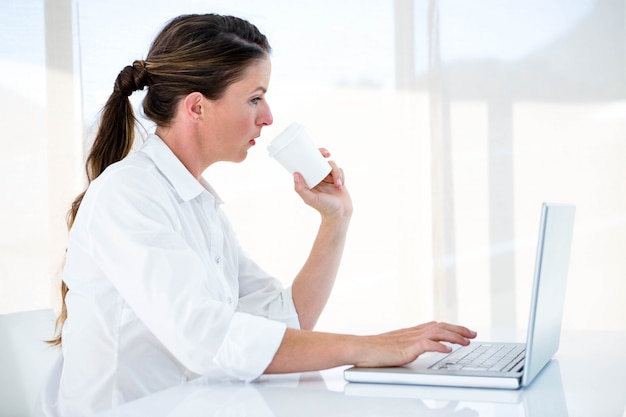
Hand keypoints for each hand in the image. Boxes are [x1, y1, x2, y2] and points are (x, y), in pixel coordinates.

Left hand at [293, 148, 352, 220]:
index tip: (314, 151)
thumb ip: (301, 189)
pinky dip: (341, 176)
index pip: (307, 163)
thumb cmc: (324, 208)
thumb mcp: (310, 199)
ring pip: (332, 165)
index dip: (309, 154)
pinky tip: (340, 186)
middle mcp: (318, 177)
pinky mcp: (338, 179)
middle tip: (327, 154)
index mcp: (309, 180)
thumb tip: (295, 174)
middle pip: (320, 158)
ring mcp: (328, 177)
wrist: (340, 215)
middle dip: (323, 153)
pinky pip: (340, 170)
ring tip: (338, 184)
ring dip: (336, 172)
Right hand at [354, 322, 476, 367]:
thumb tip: (414, 348)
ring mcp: (409, 339)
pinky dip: (438, 345)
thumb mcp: (393, 346)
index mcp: (410, 332)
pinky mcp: (405, 348)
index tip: (463, 330)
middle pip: (440, 326)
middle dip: (459, 329)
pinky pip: (426, 344)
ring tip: (466, 342)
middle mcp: (412, 333)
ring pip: (437, 333)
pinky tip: (447, 349)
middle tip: (473, 333)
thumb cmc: (372, 350)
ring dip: (454, 336)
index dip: (451, 327)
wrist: (359, 348)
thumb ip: (405, 346)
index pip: (435, 325)